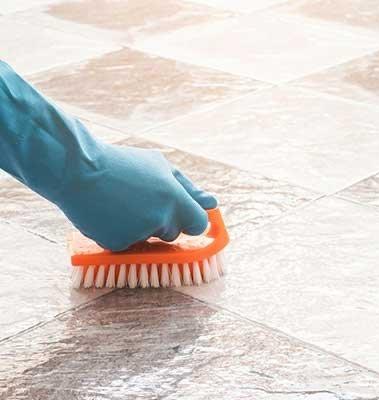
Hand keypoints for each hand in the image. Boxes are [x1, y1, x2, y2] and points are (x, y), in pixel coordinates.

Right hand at [59, 144, 216, 250]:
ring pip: (149, 240)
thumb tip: (212, 203)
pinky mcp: (117, 244)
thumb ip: (189, 189)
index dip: (192, 221)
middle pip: (173, 233)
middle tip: (141, 201)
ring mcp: (138, 233)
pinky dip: (120, 234)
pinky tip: (109, 214)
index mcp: (175, 198)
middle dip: (162, 222)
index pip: (199, 224)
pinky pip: (127, 245)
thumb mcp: (160, 167)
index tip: (183, 217)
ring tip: (122, 204)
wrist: (78, 170)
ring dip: (141, 228)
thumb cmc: (123, 164)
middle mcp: (160, 218)